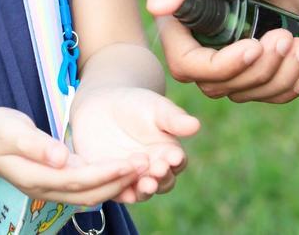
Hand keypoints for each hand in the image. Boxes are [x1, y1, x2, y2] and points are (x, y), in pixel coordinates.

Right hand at [0, 107, 144, 206]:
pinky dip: (105, 180)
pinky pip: (85, 185)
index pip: (77, 180)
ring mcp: (52, 186)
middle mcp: (47, 188)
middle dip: (119, 180)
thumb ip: (35, 144)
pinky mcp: (56, 178)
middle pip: (89, 192)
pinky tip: (123, 169)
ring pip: (90, 192)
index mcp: (36, 177)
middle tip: (147, 165)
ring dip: (116, 182)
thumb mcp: (11, 130)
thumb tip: (60, 158)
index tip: (129, 163)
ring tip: (142, 168)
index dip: (104, 174)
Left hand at [69, 87, 199, 202]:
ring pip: (142, 191)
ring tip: (145, 183)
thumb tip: (195, 124)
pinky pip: (117, 191)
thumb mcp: (155, 108)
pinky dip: (121, 192)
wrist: (102, 106)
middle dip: (161, 178)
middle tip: (157, 170)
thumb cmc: (136, 105)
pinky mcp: (112, 181)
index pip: (177, 162)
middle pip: (162, 182)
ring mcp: (133, 178)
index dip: (176, 160)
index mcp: (168, 153)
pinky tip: (123, 189)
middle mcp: (153, 171)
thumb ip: (173, 118)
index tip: (174, 156)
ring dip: (144, 189)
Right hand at [146, 0, 298, 101]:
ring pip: (243, 91)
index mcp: (180, 12)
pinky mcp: (258, 56)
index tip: (255, 45)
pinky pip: (264, 91)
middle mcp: (199, 34)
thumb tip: (156, 6)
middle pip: (217, 84)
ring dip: (277, 77)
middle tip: (283, 37)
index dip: (221, 66)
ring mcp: (229, 48)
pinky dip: (287, 87)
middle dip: (256, 70)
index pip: (186, 64)